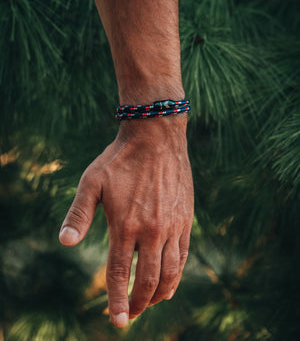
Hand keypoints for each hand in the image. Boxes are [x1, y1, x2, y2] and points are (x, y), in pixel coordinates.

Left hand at [59, 116, 193, 326]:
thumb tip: (65, 243)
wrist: (156, 138)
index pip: (120, 273)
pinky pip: (183, 255)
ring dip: (160, 293)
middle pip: (147, 279)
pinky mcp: (185, 218)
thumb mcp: (92, 182)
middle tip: (131, 314)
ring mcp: (171, 225)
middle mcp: (151, 230)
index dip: (116, 300)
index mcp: (125, 224)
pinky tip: (171, 283)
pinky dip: (177, 275)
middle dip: (138, 302)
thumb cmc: (120, 159)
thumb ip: (79, 214)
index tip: (116, 321)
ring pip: (170, 272)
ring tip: (151, 303)